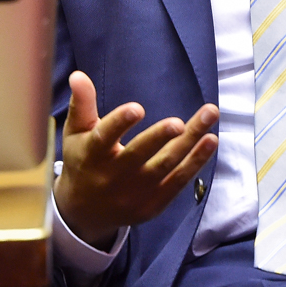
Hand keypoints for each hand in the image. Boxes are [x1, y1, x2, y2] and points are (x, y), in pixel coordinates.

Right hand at [54, 70, 217, 248]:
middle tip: (178, 123)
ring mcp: (136, 192)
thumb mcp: (74, 133)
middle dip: (160, 137)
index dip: (120, 122)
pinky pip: (179, 181)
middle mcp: (114, 176)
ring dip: (190, 143)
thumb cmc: (82, 161)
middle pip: (140, 154)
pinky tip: (210, 141)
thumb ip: (81, 104)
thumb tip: (79, 75)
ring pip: (166, 165)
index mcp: (92, 154)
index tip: (137, 108)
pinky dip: (196, 161)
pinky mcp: (154, 204)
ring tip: (209, 118)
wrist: (86, 211)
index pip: (105, 137)